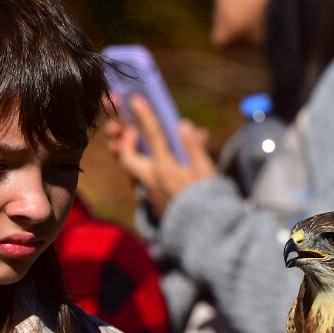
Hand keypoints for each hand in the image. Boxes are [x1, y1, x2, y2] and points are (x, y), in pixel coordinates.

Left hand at [105, 94, 215, 214]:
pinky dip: (140, 167)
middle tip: (129, 129)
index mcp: (166, 169)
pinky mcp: (153, 202)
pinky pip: (140, 181)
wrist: (204, 233)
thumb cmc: (209, 200)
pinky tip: (148, 163)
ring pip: (131, 170)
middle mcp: (152, 180)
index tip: (135, 99)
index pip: (152, 136)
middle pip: (126, 157)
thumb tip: (183, 124)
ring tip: (132, 142)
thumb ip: (194, 147)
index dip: (144, 115)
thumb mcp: (206, 171)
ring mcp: (150, 192)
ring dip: (128, 154)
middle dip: (124, 140)